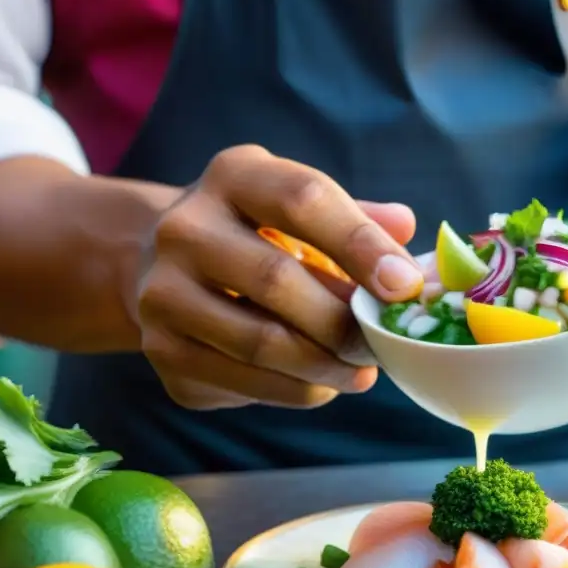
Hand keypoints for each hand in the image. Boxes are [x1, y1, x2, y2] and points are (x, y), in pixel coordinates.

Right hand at [136, 145, 421, 409]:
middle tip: (382, 345)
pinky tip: (322, 384)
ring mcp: (162, 293)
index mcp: (233, 176)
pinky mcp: (161, 352)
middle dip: (344, 322)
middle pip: (277, 279)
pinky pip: (245, 383)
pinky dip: (297, 391)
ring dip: (326, 366)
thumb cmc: (261, 236)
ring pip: (261, 343)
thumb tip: (405, 227)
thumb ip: (357, 218)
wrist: (169, 268)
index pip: (303, 200)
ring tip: (361, 371)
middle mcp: (184, 228)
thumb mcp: (302, 210)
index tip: (405, 286)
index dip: (361, 243)